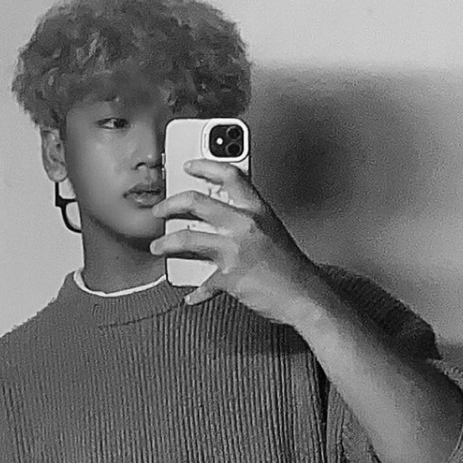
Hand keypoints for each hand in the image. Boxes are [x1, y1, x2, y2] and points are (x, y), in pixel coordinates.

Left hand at [150, 159, 323, 325]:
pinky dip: (194, 291)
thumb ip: (245, 221)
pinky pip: (201, 283)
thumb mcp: (271, 232)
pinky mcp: (228, 276)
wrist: (305, 297)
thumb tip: (214, 221)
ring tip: (157, 248)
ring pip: (185, 237)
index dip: (204, 165)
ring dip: (164, 243)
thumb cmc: (289, 267)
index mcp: (257, 210)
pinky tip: (190, 295)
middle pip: (196, 200)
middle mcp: (245, 224)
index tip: (187, 166)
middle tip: (159, 210)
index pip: (229, 176)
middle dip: (169, 203)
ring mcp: (235, 249)